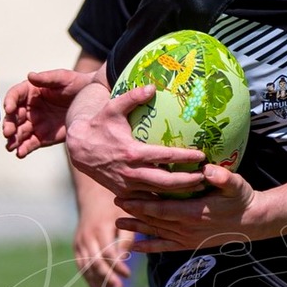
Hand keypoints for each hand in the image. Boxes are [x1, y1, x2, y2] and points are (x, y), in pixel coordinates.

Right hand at [2, 67, 105, 158]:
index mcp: (30, 92)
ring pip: (19, 133)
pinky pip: (30, 144)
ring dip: (13, 139)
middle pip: (13, 117)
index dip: (9, 102)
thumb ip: (47, 78)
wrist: (92, 103)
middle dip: (9, 125)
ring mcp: (34, 124)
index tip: (9, 109)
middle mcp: (29, 108)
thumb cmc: (76, 85)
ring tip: (11, 146)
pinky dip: (24, 149)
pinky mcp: (41, 137)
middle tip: (8, 132)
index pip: (14, 96)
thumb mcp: (63, 78)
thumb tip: (30, 76)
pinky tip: (20, 153)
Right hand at [65, 84, 209, 196]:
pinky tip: (180, 196)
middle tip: (207, 176)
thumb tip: (152, 86)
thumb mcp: (112, 108)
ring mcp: (128, 186)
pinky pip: (149, 200)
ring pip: (159, 194)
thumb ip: (132, 97)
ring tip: (200, 186)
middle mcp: (131, 173)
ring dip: (180, 192)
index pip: (165, 156)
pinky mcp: (125, 193)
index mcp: (132, 152)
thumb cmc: (99, 125)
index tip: (202, 156)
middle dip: (189, 182)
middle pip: (167, 183)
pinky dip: (165, 199)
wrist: (79, 150)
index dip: (185, 157)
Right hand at [73, 198, 133, 286]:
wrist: (93, 197)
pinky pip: (81, 265)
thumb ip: (126, 237)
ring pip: (87, 266)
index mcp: (101, 228)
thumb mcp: (125, 217)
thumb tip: (125, 258)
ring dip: (98, 281)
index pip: (108, 252)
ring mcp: (80, 242)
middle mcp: (87, 236)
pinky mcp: (77, 246)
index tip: (128, 275)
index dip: (118, 266)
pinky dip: (88, 278)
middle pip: (96, 261)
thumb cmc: (115, 207)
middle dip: (107, 277)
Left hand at [119, 165, 259, 251]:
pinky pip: (165, 247)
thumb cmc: (242, 199)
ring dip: (137, 229)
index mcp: (194, 213)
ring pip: (156, 233)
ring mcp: (187, 238)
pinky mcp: (189, 244)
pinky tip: (135, 248)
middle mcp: (187, 228)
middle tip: (115, 201)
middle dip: (134, 212)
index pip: (162, 209)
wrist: (252, 222)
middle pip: (154, 220)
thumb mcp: (236, 184)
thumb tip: (207, 169)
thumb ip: (222, 177)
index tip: (125, 197)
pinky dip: (149, 247)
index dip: (142, 204)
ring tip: (117, 224)